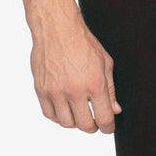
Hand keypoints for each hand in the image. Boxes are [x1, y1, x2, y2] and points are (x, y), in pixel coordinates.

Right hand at [31, 15, 120, 133]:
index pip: (104, 118)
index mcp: (94, 83)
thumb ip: (110, 89)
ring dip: (75, 123)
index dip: (108, 127)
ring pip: (66, 123)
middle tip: (94, 123)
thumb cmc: (82, 42)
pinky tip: (65, 109)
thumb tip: (114, 109)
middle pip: (84, 125)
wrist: (57, 28)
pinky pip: (49, 114)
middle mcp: (74, 90)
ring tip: (79, 115)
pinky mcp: (41, 89)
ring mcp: (56, 91)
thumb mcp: (105, 63)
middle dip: (92, 127)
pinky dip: (58, 116)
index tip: (107, 127)